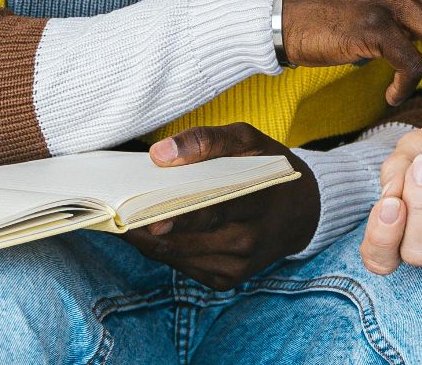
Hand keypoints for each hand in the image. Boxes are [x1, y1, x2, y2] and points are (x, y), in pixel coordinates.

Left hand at [121, 124, 317, 289]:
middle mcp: (248, 241)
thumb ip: (207, 141)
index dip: (178, 217)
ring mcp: (237, 265)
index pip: (213, 211)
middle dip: (149, 231)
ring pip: (178, 257)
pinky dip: (165, 250)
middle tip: (119, 216)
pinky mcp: (227, 280)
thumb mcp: (249, 140)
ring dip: (150, 241)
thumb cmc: (270, 168)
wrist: (302, 212)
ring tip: (128, 220)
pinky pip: (183, 267)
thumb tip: (160, 154)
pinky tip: (156, 233)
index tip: (146, 217)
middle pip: (187, 240)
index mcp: (258, 201)